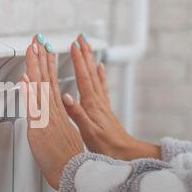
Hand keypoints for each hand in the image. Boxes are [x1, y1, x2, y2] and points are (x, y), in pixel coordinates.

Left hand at [22, 35, 83, 189]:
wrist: (73, 174)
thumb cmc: (67, 158)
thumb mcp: (62, 134)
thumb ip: (55, 119)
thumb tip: (53, 108)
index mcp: (58, 111)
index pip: (51, 82)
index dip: (46, 65)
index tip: (44, 50)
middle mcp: (53, 111)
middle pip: (46, 78)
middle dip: (42, 57)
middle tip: (39, 40)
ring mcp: (48, 118)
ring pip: (41, 87)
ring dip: (36, 66)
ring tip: (34, 48)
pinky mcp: (41, 128)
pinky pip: (34, 106)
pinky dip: (30, 91)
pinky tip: (26, 77)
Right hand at [61, 34, 160, 160]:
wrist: (125, 153)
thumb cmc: (107, 146)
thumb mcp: (88, 132)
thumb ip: (77, 114)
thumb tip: (66, 97)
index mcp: (92, 105)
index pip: (83, 78)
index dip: (78, 61)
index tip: (74, 45)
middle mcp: (98, 101)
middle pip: (91, 72)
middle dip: (85, 53)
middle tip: (81, 38)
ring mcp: (103, 103)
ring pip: (96, 76)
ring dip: (91, 60)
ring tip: (88, 47)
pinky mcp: (105, 108)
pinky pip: (102, 86)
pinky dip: (100, 74)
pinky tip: (100, 69)